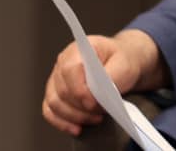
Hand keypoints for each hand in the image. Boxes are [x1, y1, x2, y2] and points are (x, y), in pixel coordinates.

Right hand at [40, 29, 161, 135]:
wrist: (122, 64)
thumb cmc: (122, 61)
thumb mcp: (125, 64)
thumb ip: (111, 76)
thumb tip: (97, 94)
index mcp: (80, 49)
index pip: (70, 69)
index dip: (80, 90)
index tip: (93, 103)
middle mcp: (63, 62)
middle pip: (62, 90)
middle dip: (81, 106)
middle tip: (101, 112)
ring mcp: (56, 79)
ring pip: (55, 103)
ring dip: (75, 116)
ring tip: (95, 118)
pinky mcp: (54, 94)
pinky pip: (50, 111)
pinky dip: (62, 122)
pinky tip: (77, 128)